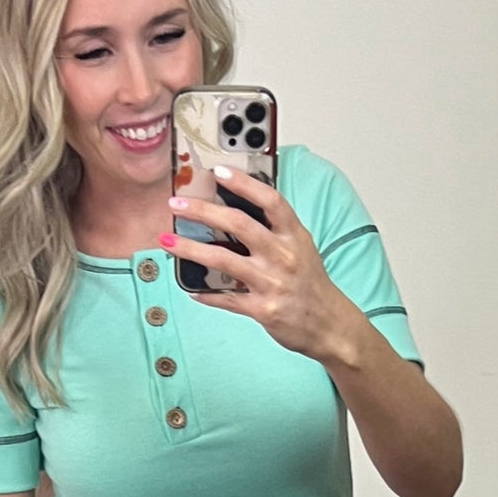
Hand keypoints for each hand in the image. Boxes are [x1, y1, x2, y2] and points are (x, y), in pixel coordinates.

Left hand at [160, 167, 351, 360]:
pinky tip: (190, 288)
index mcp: (294, 235)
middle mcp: (283, 255)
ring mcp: (272, 283)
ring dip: (190, 249)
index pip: (270, 201)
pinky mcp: (263, 309)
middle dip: (203, 211)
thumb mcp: (301, 248)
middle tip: (177, 204)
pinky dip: (206, 293)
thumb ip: (274, 230)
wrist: (330, 325)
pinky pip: (226, 299)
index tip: (218, 171)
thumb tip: (237, 210)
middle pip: (239, 224)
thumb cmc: (310, 284)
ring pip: (223, 260)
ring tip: (168, 241)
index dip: (244, 184)